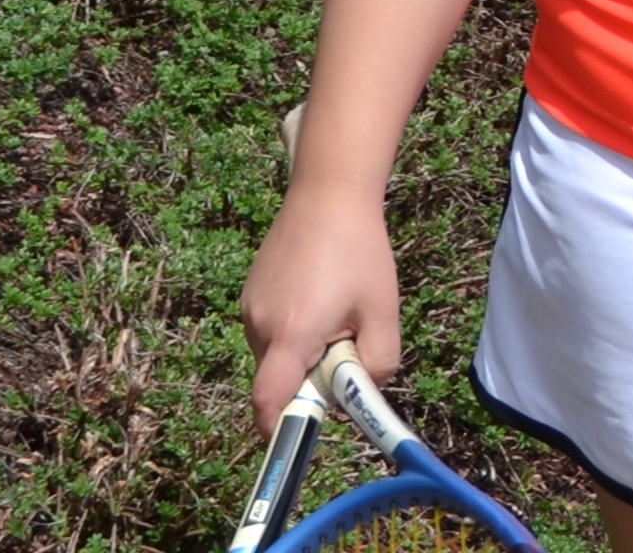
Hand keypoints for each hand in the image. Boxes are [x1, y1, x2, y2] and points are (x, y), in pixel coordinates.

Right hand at [239, 182, 399, 429]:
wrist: (327, 194)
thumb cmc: (360, 251)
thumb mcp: (384, 311)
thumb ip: (377, 363)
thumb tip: (359, 394)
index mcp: (292, 333)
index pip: (269, 401)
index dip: (280, 429)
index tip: (298, 438)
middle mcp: (259, 325)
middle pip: (278, 381)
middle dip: (310, 380)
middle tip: (345, 342)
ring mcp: (249, 309)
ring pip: (275, 357)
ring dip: (303, 352)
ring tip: (334, 308)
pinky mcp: (248, 296)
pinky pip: (270, 333)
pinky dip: (293, 332)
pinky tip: (319, 296)